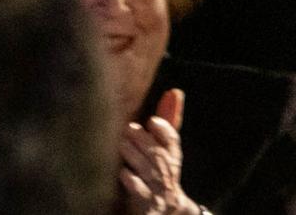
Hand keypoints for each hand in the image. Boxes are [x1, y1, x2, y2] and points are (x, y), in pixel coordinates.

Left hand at [120, 88, 196, 214]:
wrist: (166, 209)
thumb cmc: (162, 172)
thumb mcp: (166, 149)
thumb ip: (168, 122)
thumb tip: (174, 91)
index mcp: (172, 157)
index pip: (173, 141)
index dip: (165, 131)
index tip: (153, 121)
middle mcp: (166, 172)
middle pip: (158, 154)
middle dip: (144, 141)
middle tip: (129, 129)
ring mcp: (158, 190)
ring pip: (148, 171)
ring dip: (135, 157)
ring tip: (122, 144)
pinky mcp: (148, 205)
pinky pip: (141, 193)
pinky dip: (133, 182)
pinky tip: (124, 173)